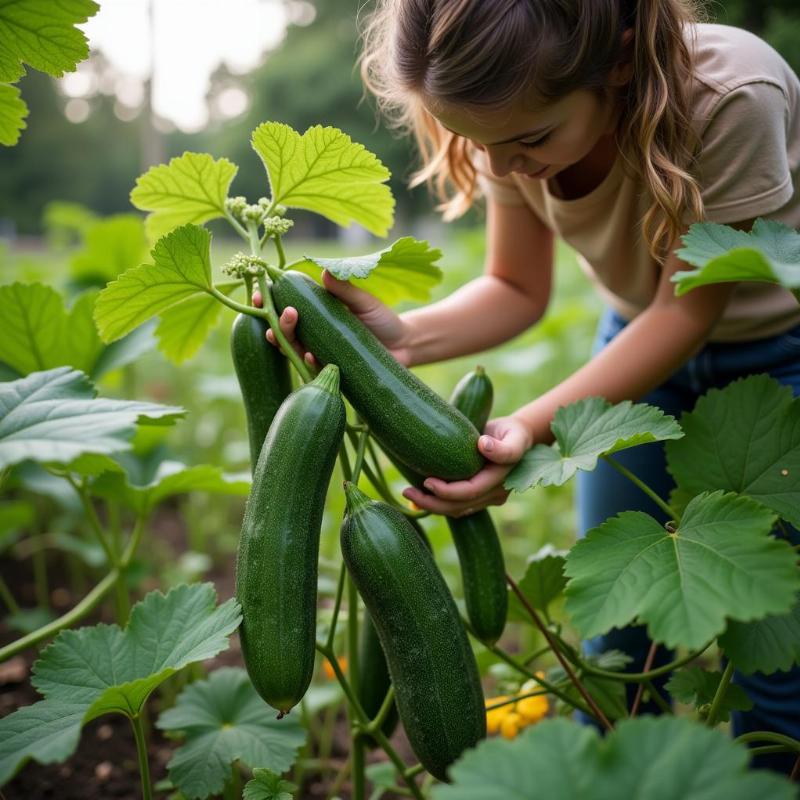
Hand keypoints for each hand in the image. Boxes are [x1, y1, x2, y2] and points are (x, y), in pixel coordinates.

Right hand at [253, 270, 413, 365]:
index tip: (258, 295)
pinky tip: (311, 355)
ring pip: (292, 348)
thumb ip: (345, 289)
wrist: (403, 346)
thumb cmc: (382, 320)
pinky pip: (312, 369)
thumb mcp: (364, 302)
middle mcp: (312, 333)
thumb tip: (324, 273)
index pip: (284, 305)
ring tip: (290, 328)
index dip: (267, 301)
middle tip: (287, 312)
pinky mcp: (330, 370)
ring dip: (286, 340)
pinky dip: (309, 361)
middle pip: (282, 329)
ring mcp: (319, 352)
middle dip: (275, 320)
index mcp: (316, 313)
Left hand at [402, 415, 532, 516]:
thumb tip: (483, 446)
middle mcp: (495, 494)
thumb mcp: (515, 437)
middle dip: (432, 503)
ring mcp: (488, 498)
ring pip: (457, 510)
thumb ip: (504, 447)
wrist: (519, 439)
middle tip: (406, 492)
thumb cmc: (513, 433)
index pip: (470, 492)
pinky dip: (439, 502)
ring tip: (409, 495)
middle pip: (459, 507)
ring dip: (432, 506)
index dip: (447, 491)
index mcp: (499, 480)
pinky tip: (421, 496)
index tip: (426, 481)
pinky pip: (458, 505)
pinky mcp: (480, 496)